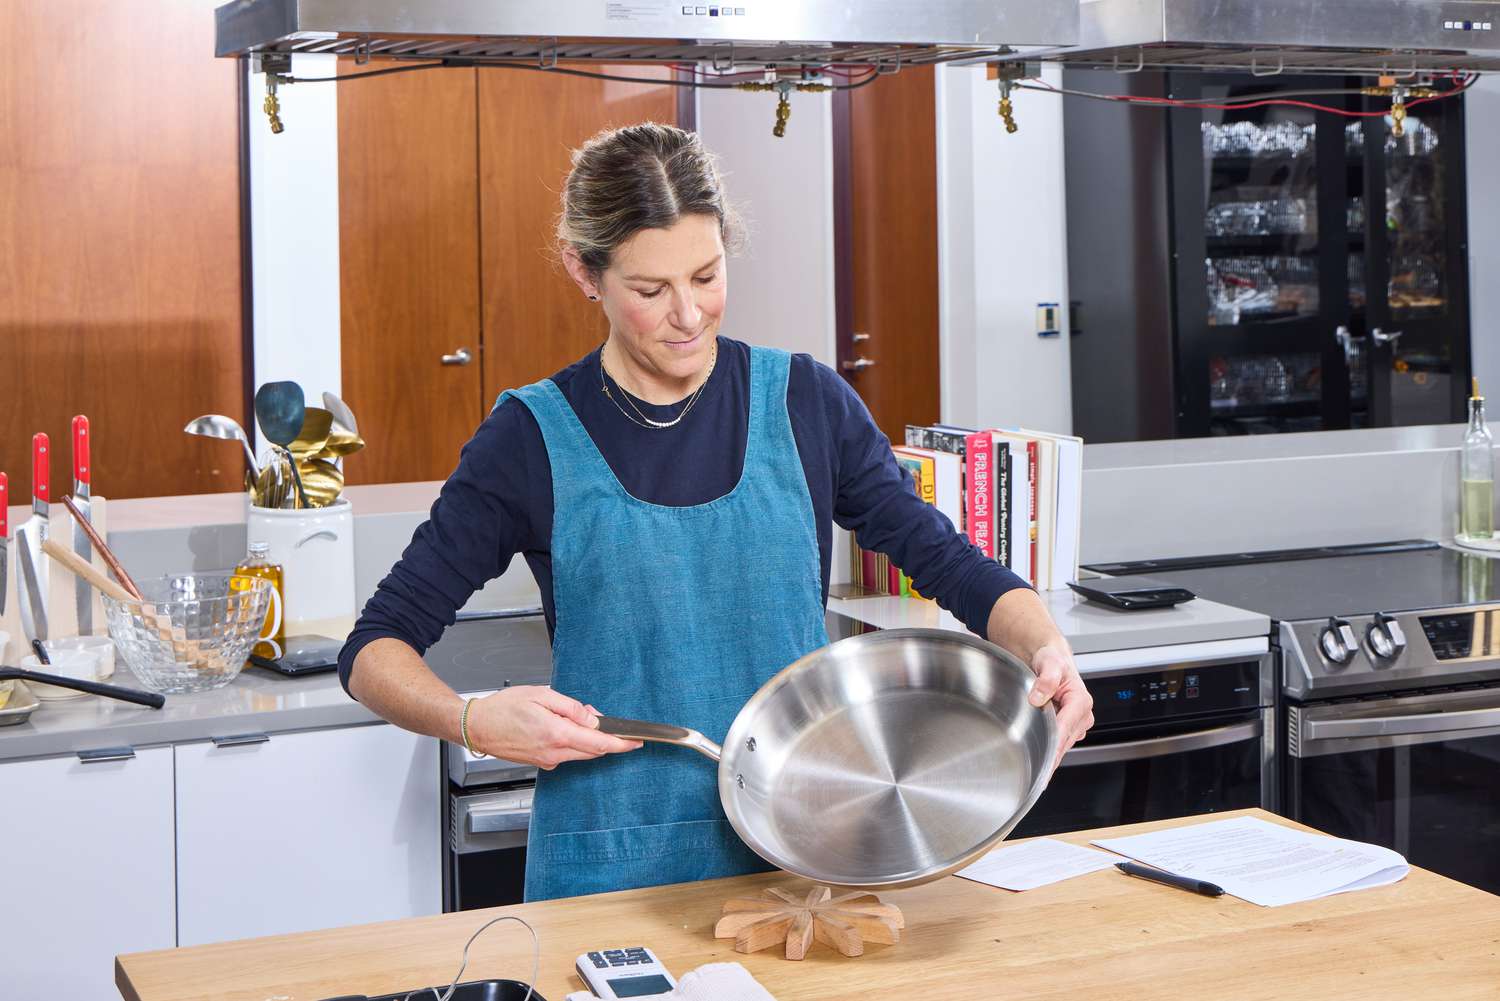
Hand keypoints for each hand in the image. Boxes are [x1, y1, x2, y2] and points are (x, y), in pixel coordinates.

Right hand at [464, 685, 641, 769]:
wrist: (477, 726)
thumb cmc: (503, 708)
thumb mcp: (541, 696)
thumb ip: (571, 707)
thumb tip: (592, 717)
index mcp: (557, 734)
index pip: (599, 743)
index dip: (621, 743)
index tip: (636, 742)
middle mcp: (554, 752)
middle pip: (593, 750)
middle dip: (604, 736)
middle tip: (599, 717)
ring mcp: (547, 760)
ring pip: (580, 753)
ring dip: (587, 738)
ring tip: (573, 718)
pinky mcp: (541, 762)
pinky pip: (566, 754)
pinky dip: (572, 743)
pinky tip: (561, 728)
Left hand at [1027, 641, 1094, 770]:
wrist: (1050, 658)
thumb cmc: (1051, 659)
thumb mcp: (1048, 662)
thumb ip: (1046, 678)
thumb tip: (1038, 697)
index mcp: (1081, 701)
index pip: (1065, 730)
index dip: (1054, 748)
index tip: (1044, 764)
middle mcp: (1082, 714)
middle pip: (1064, 742)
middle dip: (1051, 757)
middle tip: (1034, 775)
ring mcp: (1076, 722)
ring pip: (1062, 745)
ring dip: (1050, 754)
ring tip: (1034, 765)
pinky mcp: (1069, 727)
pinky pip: (1059, 742)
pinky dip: (1050, 749)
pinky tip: (1038, 754)